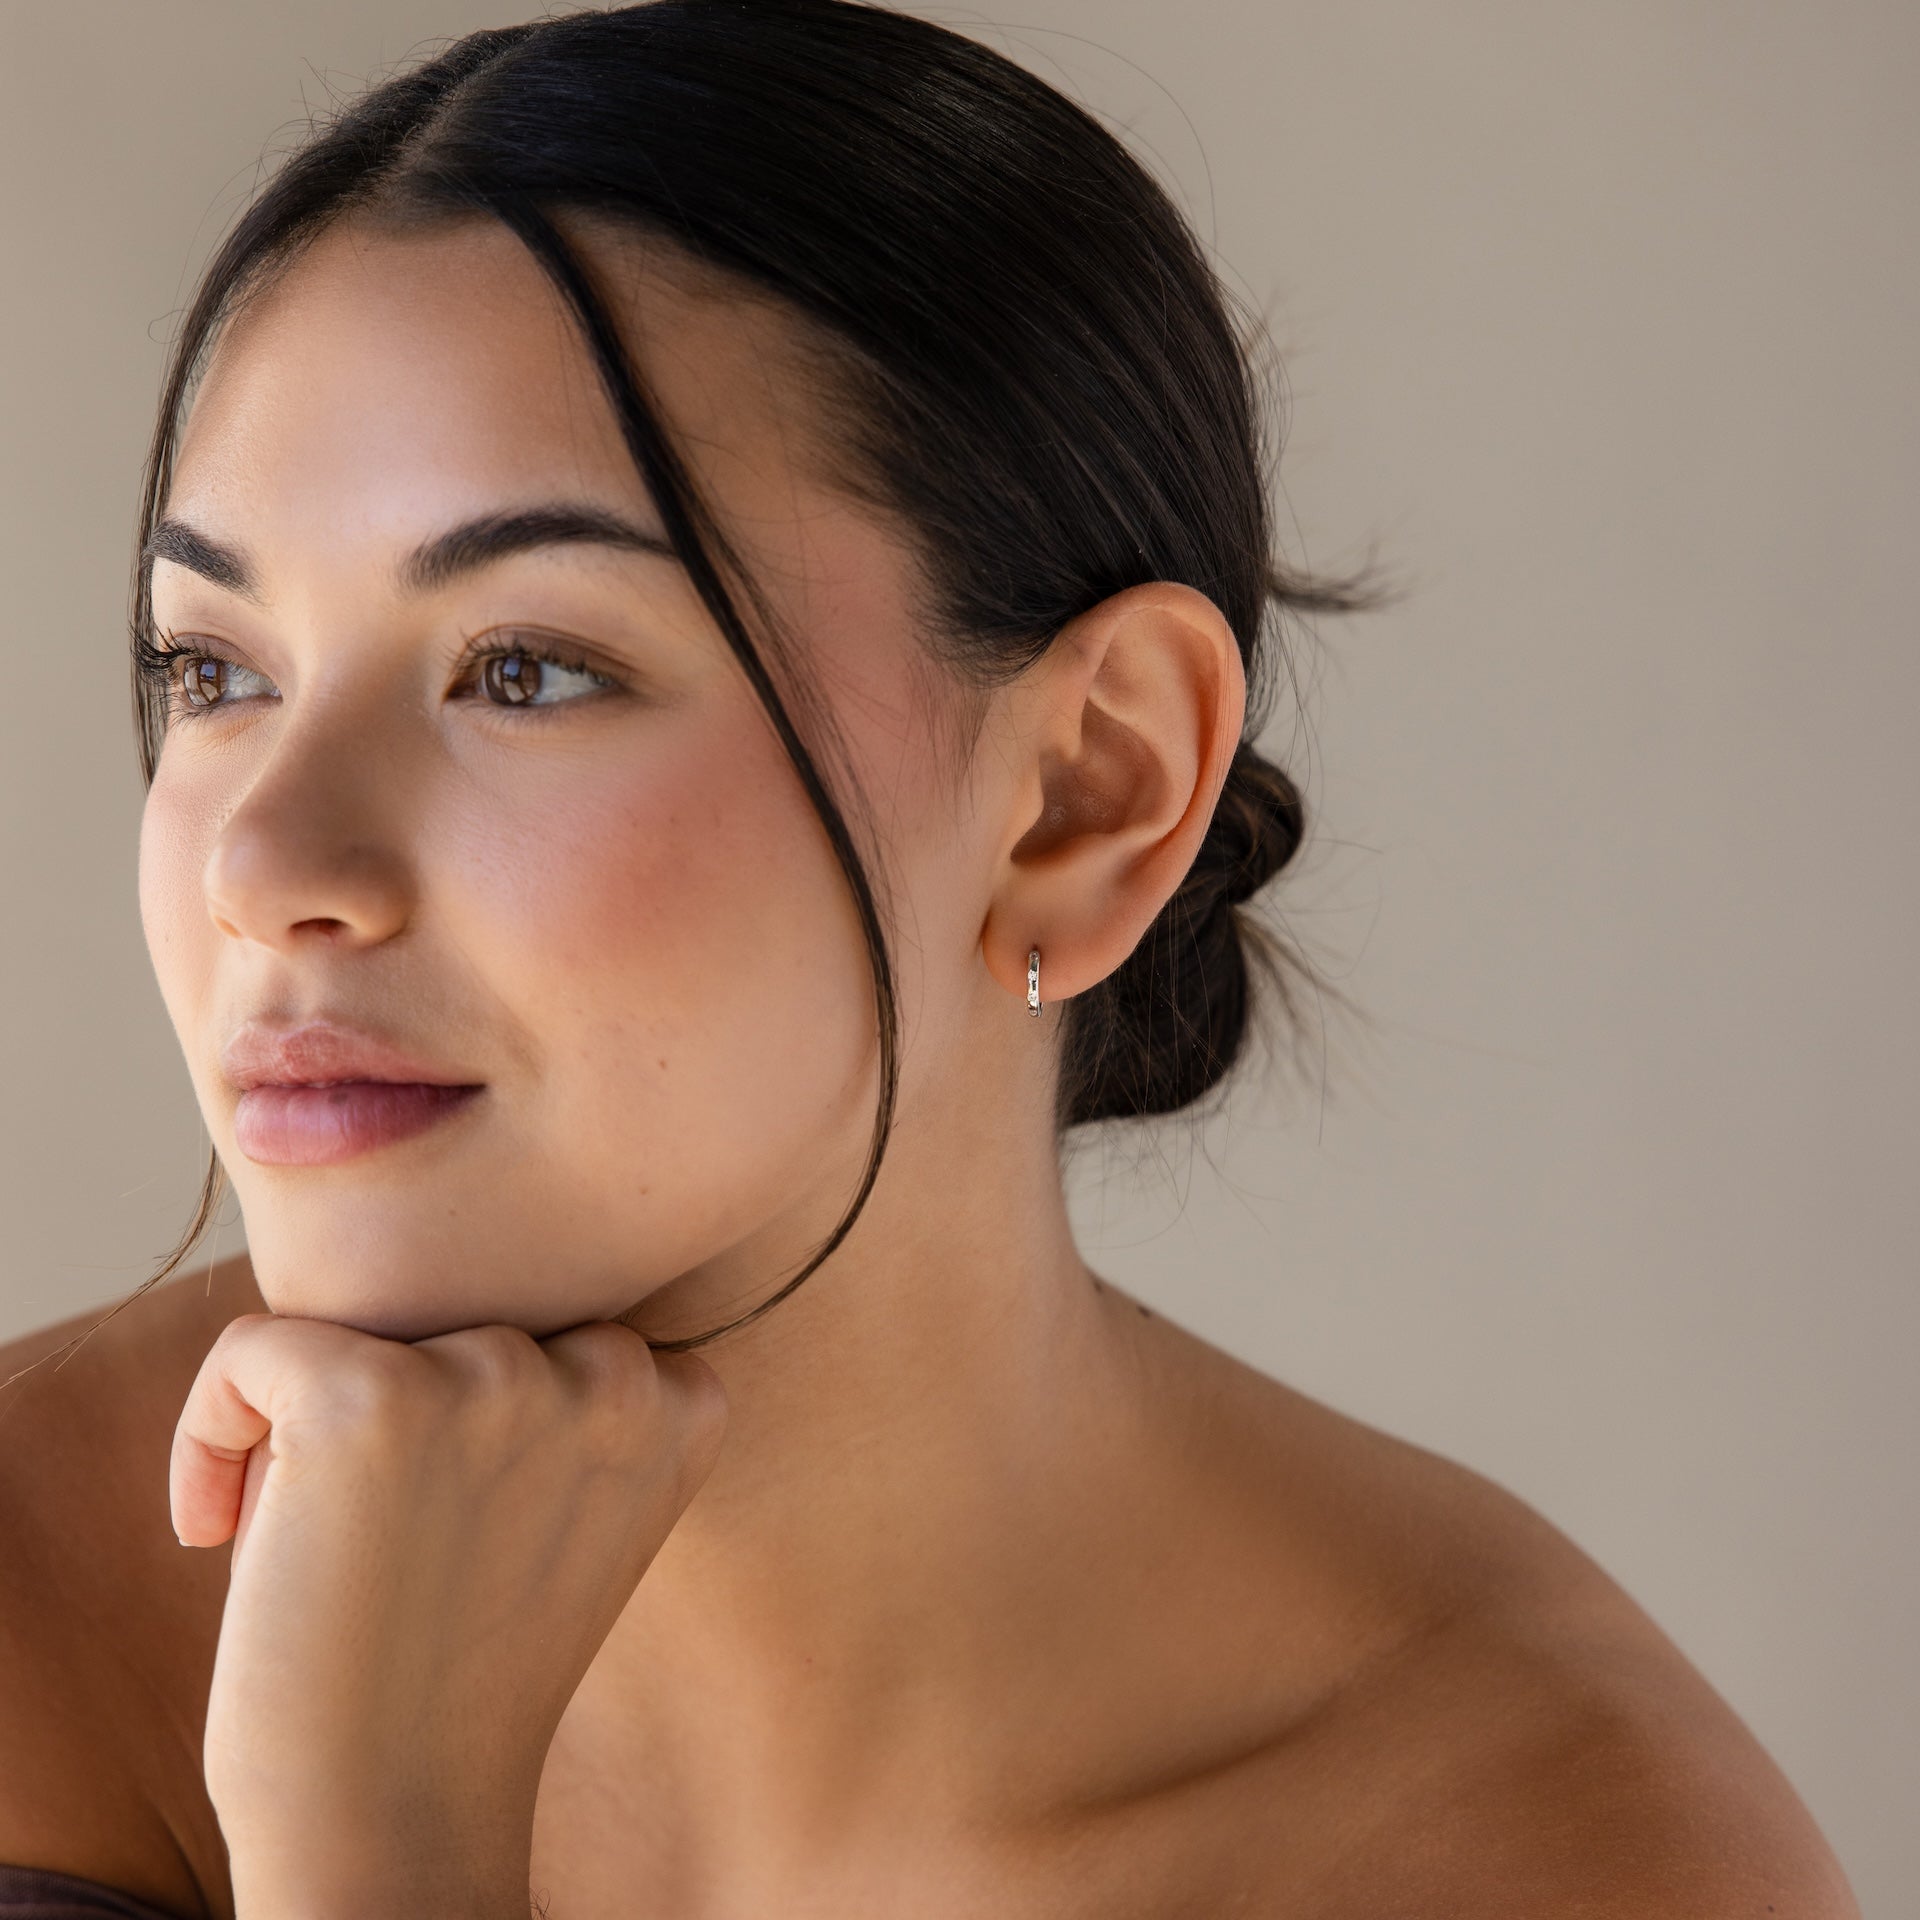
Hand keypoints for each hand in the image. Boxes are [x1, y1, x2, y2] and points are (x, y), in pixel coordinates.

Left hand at [169, 1311, 726, 1917]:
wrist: (393, 1824)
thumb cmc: (466, 1672)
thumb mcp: (576, 1512)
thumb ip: (570, 1401)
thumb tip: (461, 1287)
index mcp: (683, 1403)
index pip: (560, 1326)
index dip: (485, 1418)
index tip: (454, 1518)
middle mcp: (611, 1375)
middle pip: (461, 1321)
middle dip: (407, 1412)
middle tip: (386, 1540)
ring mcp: (496, 1378)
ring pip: (367, 1327)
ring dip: (317, 1424)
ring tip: (323, 1543)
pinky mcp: (370, 1396)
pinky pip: (251, 1350)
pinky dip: (207, 1432)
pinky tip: (217, 1533)